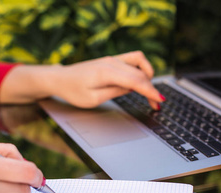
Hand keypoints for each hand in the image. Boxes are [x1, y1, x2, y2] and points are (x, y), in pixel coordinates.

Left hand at [0, 51, 164, 109]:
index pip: (135, 81)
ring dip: (148, 76)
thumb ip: (114, 92)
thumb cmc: (73, 91)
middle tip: (156, 105)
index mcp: (107, 72)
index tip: (159, 101)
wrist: (60, 79)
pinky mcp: (112, 60)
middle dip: (151, 89)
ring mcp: (112, 59)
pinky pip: (133, 59)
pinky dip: (141, 69)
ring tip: (149, 92)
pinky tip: (141, 81)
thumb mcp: (93, 99)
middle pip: (140, 73)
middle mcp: (112, 62)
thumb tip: (132, 87)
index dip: (150, 92)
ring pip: (140, 62)